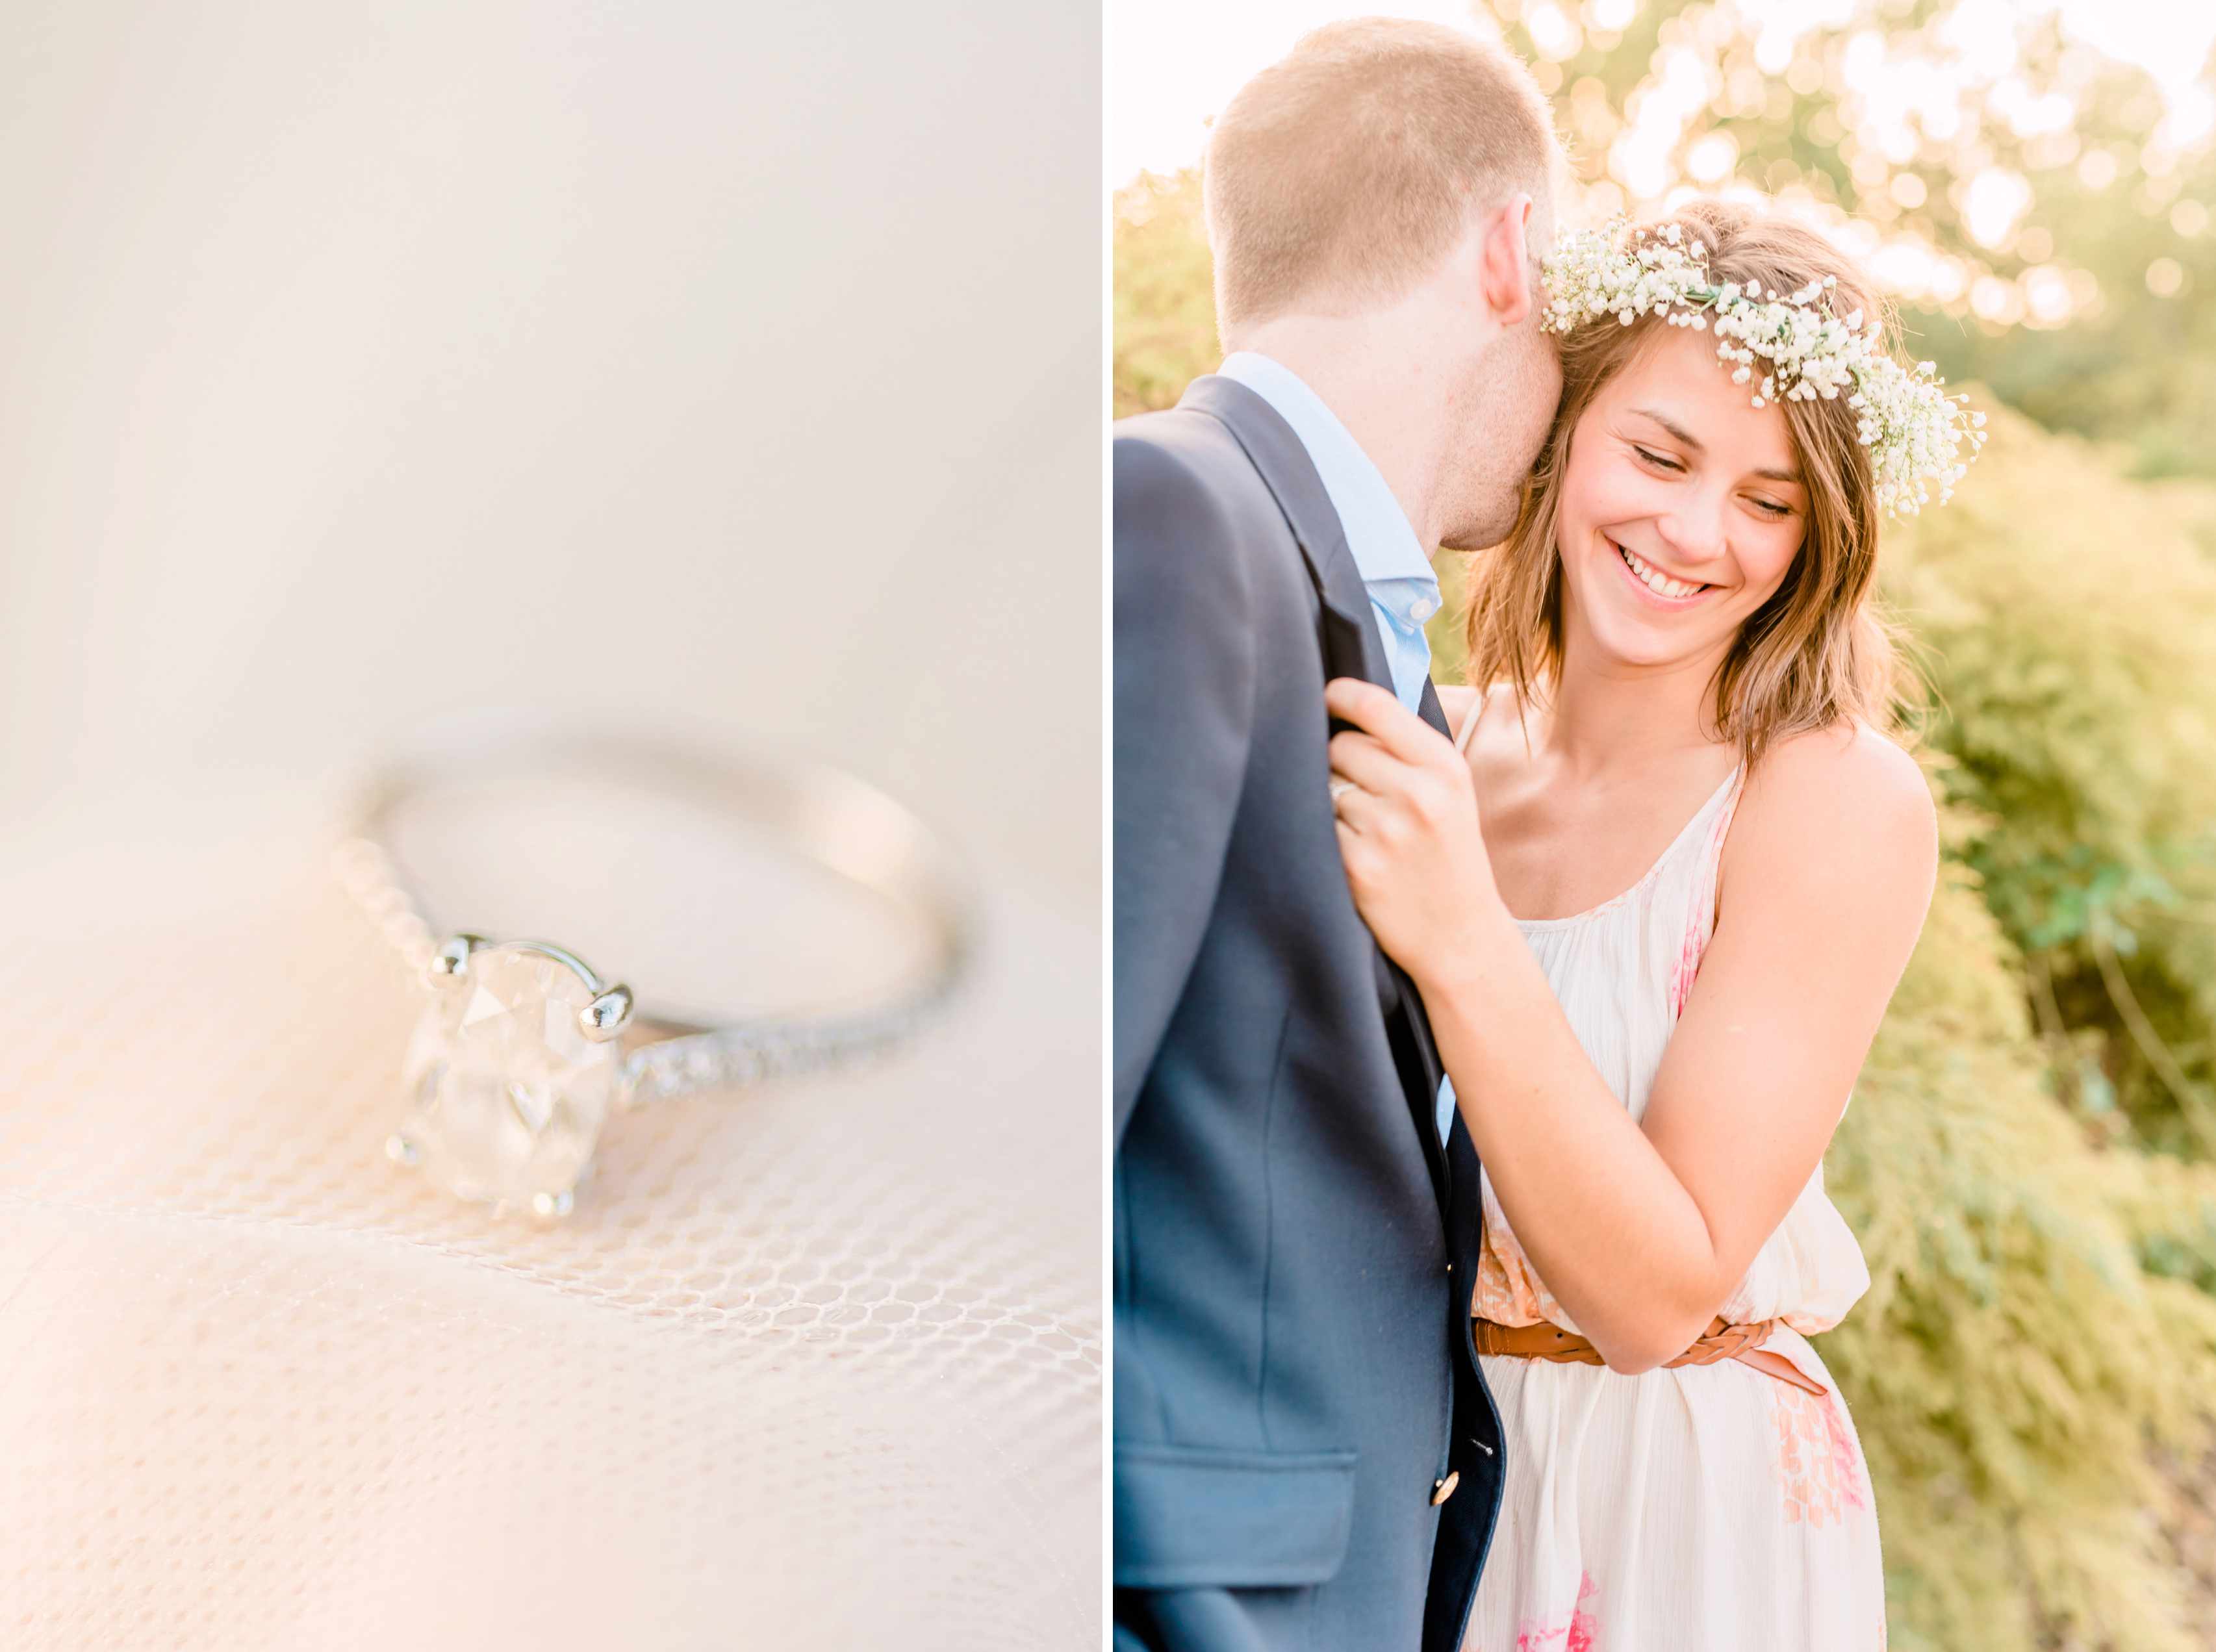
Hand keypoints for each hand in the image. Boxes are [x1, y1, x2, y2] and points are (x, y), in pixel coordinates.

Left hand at [1325, 678, 1504, 977]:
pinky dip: (1326, 836)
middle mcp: (1418, 793)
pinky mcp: (1358, 866)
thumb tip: (1347, 702)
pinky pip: (1317, 827)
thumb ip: (1408, 749)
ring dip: (1332, 804)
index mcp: (1444, 766)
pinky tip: (1356, 855)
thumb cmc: (1448, 855)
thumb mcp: (1451, 792)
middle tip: (1362, 792)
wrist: (1459, 936)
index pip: (1375, 706)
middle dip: (1340, 763)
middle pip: (1340, 746)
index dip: (1338, 695)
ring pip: (1325, 787)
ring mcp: (1386, 831)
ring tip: (1367, 832)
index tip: (1325, 697)